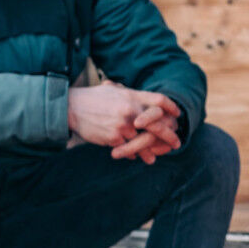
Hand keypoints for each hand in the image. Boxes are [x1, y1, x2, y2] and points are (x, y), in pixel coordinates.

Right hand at [67, 81, 181, 148]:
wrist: (71, 108)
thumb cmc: (92, 98)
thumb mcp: (113, 90)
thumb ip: (129, 94)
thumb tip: (142, 100)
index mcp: (132, 96)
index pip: (159, 100)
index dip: (171, 107)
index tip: (177, 115)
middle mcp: (131, 110)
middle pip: (158, 124)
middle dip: (169, 135)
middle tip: (177, 142)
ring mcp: (123, 125)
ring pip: (143, 141)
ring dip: (151, 150)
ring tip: (154, 157)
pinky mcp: (114, 138)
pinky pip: (128, 149)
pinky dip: (131, 153)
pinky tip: (132, 157)